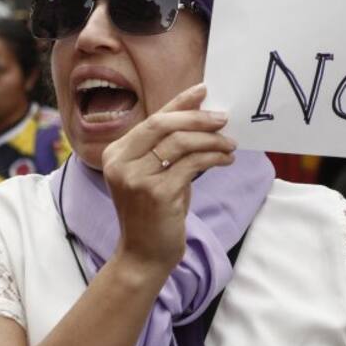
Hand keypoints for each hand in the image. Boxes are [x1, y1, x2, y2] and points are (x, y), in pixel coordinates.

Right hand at [101, 83, 235, 273]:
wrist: (143, 255)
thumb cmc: (152, 214)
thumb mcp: (153, 175)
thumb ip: (166, 148)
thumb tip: (199, 115)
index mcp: (115, 153)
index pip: (152, 119)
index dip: (179, 102)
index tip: (203, 89)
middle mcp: (120, 163)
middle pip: (164, 124)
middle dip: (198, 117)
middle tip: (223, 117)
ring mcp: (136, 178)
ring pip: (181, 143)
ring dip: (211, 140)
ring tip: (230, 144)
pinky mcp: (156, 193)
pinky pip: (192, 165)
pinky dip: (213, 158)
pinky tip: (226, 160)